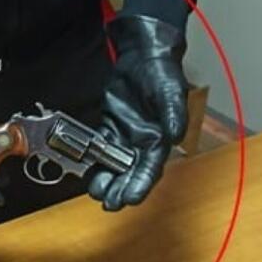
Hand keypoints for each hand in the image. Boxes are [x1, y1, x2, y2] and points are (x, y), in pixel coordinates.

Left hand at [89, 15, 187, 210]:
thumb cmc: (161, 74)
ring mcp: (124, 137)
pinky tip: (85, 173)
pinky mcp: (109, 129)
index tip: (130, 199)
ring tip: (96, 193)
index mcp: (159, 139)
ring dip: (105, 180)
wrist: (142, 57)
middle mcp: (142, 143)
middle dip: (121, 190)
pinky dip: (93, 162)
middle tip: (109, 204)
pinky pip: (99, 150)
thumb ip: (172, 114)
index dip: (140, 185)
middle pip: (130, 173)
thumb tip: (176, 136)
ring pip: (113, 166)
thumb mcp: (169, 92)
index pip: (150, 169)